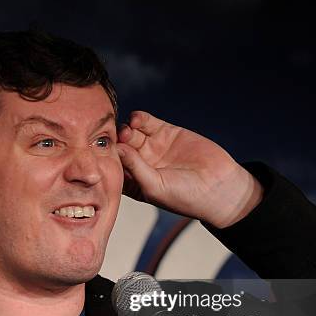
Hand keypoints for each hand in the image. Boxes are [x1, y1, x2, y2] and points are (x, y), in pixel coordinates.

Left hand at [117, 111, 262, 227]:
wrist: (218, 187)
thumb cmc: (185, 196)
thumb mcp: (155, 186)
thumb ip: (135, 168)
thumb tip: (117, 149)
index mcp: (134, 182)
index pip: (113, 167)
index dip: (105, 160)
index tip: (97, 154)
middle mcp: (140, 163)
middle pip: (120, 147)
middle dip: (115, 141)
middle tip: (116, 139)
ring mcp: (153, 147)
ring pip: (131, 133)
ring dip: (126, 129)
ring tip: (128, 131)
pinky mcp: (167, 133)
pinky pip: (147, 122)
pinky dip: (139, 118)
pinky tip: (136, 120)